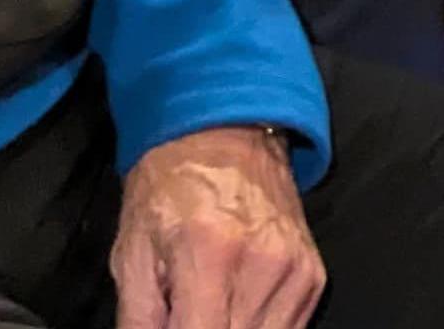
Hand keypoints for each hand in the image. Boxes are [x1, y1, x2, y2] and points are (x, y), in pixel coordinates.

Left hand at [111, 121, 323, 328]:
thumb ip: (138, 319)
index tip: (170, 326)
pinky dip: (255, 328)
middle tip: (183, 311)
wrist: (224, 133)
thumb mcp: (131, 251)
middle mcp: (262, 263)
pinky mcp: (312, 276)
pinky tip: (234, 304)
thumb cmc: (173, 185)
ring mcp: (295, 271)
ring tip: (206, 306)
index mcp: (210, 252)